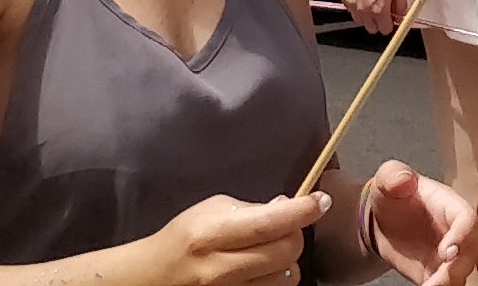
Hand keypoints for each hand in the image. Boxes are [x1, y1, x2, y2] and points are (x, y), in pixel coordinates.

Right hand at [151, 191, 325, 285]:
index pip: (269, 223)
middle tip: (287, 227)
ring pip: (286, 277)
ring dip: (287, 261)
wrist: (155, 278)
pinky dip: (277, 279)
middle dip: (294, 234)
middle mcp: (221, 268)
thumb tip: (288, 206)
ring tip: (270, 251)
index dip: (302, 211)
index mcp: (211, 234)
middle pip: (285, 252)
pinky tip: (263, 269)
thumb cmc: (184, 239)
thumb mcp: (210, 211)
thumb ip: (250, 209)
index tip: (321, 201)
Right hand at [335, 0, 399, 36]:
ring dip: (365, 15)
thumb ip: (399, 1)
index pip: (385, 30)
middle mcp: (363, 9)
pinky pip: (349, 7)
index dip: (390, 24)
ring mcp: (350, 2)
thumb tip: (401, 13)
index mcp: (379, 7)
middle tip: (382, 9)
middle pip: (370, 28)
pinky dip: (355, 4)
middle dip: (377, 22)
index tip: (391, 17)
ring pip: (358, 19)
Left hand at [352, 162, 475, 285]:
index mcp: (450, 206)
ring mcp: (448, 257)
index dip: (463, 235)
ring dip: (448, 284)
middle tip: (438, 280)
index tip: (448, 251)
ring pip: (460, 275)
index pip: (467, 219)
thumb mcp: (388, 178)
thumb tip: (403, 178)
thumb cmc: (392, 194)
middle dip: (456, 268)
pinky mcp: (436, 274)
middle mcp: (456, 233)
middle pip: (470, 253)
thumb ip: (394, 175)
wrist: (382, 220)